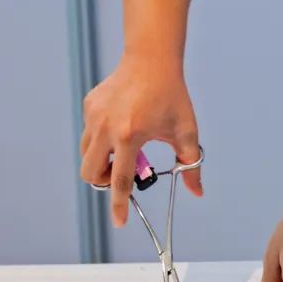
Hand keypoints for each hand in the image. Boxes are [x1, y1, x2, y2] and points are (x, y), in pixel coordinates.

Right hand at [79, 53, 202, 226]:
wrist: (152, 60)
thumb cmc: (172, 96)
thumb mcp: (186, 132)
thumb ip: (191, 164)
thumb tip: (197, 192)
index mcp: (130, 136)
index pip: (120, 180)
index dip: (119, 205)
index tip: (120, 221)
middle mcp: (106, 127)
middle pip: (91, 173)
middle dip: (105, 182)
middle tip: (123, 174)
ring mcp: (93, 116)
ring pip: (86, 154)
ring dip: (102, 163)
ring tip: (126, 151)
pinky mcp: (89, 106)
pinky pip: (89, 134)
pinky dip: (102, 141)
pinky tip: (122, 126)